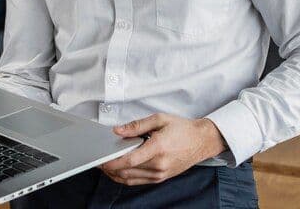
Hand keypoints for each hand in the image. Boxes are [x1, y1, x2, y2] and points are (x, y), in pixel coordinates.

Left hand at [100, 114, 225, 185]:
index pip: (129, 160)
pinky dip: (126, 178)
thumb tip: (118, 131)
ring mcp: (160, 174)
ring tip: (104, 166)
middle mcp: (159, 164)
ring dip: (115, 175)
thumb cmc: (182, 129)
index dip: (112, 162)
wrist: (201, 141)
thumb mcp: (159, 119)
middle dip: (109, 168)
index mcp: (158, 148)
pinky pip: (139, 181)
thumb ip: (137, 126)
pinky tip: (118, 172)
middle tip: (97, 161)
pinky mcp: (161, 178)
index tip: (100, 160)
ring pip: (131, 179)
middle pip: (127, 171)